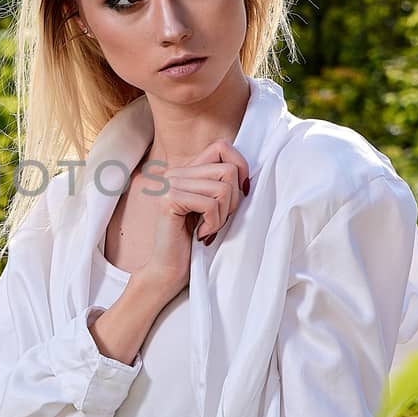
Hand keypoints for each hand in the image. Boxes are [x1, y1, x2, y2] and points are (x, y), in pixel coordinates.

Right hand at [133, 139, 248, 301]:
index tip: (240, 192)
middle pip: (228, 169)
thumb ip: (223, 184)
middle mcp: (175, 173)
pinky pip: (210, 204)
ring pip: (222, 188)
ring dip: (223, 215)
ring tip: (209, 228)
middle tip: (220, 220)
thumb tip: (248, 175)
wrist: (169, 270)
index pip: (222, 146)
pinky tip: (202, 234)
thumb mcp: (214, 207)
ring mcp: (169, 184)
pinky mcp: (169, 200)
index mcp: (186, 171)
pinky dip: (213, 223)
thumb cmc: (195, 241)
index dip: (240, 166)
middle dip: (234, 200)